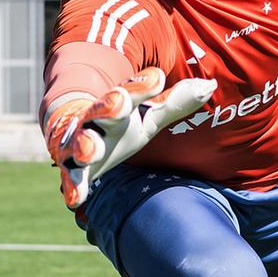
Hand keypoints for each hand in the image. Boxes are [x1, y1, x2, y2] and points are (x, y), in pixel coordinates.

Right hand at [44, 67, 215, 207]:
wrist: (67, 130)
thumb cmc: (116, 123)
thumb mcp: (146, 115)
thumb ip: (175, 102)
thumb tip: (210, 84)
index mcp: (120, 104)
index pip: (132, 90)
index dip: (144, 85)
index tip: (157, 78)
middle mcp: (98, 120)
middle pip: (103, 109)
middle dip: (110, 105)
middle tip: (118, 102)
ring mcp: (81, 142)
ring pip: (82, 141)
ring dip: (86, 145)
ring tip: (91, 150)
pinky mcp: (71, 169)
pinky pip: (71, 178)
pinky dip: (73, 187)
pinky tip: (75, 198)